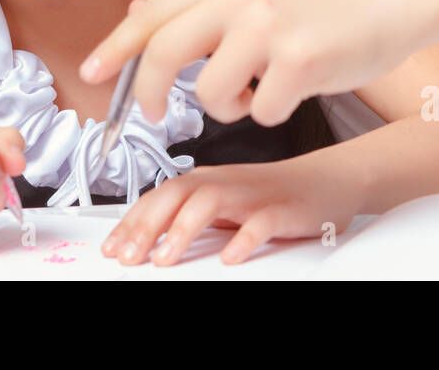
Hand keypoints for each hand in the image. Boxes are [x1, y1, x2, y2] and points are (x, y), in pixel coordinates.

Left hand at [80, 0, 399, 126]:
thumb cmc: (318, 2)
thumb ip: (197, 6)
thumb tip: (136, 13)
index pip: (152, 13)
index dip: (116, 46)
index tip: (93, 71)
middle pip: (164, 51)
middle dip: (148, 92)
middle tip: (154, 114)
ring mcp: (270, 27)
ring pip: (211, 92)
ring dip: (227, 108)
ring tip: (254, 91)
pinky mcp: (301, 60)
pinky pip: (261, 113)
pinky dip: (271, 113)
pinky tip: (291, 90)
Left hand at [101, 156, 362, 265]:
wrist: (325, 181)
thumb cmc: (270, 194)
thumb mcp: (223, 203)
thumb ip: (189, 215)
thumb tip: (147, 239)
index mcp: (206, 180)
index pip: (160, 195)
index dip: (132, 221)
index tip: (113, 247)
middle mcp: (224, 182)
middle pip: (177, 195)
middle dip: (147, 225)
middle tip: (128, 256)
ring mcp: (252, 194)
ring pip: (210, 203)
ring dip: (183, 230)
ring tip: (165, 259)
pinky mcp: (282, 209)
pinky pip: (260, 222)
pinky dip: (243, 239)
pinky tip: (230, 257)